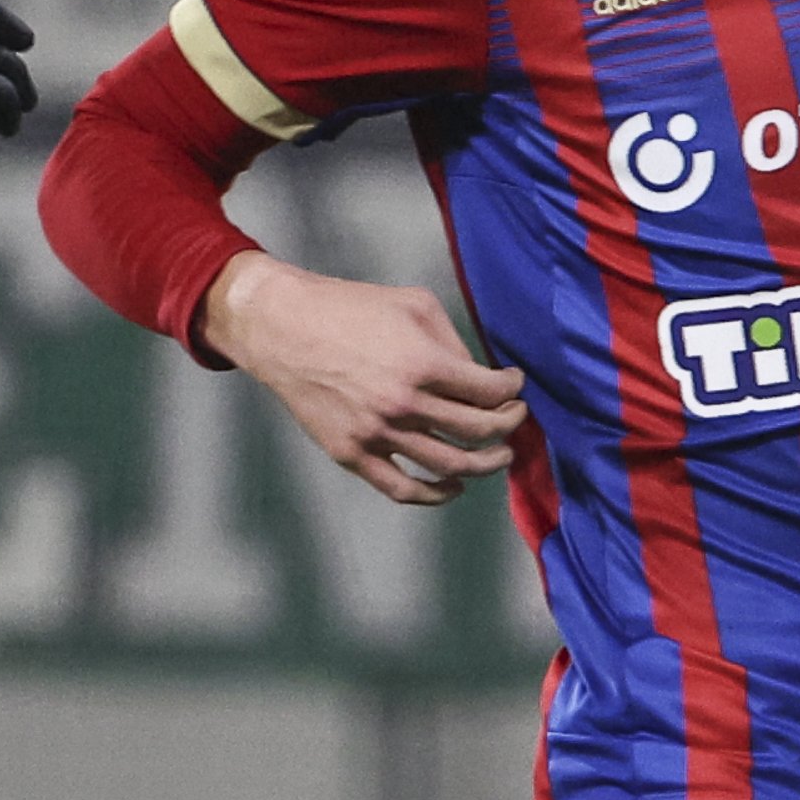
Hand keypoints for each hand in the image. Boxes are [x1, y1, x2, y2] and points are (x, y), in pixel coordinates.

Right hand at [210, 254, 526, 503]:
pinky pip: (404, 489)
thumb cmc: (350, 309)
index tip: (514, 385)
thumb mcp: (413, 305)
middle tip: (515, 418)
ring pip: (451, 466)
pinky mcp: (353, 455)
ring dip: (486, 464)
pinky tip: (454, 485)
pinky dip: (437, 494)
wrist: (284, 328)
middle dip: (509, 425)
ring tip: (499, 455)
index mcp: (422, 364)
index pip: (490, 392)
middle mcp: (403, 404)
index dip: (512, 390)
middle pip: (479, 431)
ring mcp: (377, 435)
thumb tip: (482, 380)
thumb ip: (454, 343)